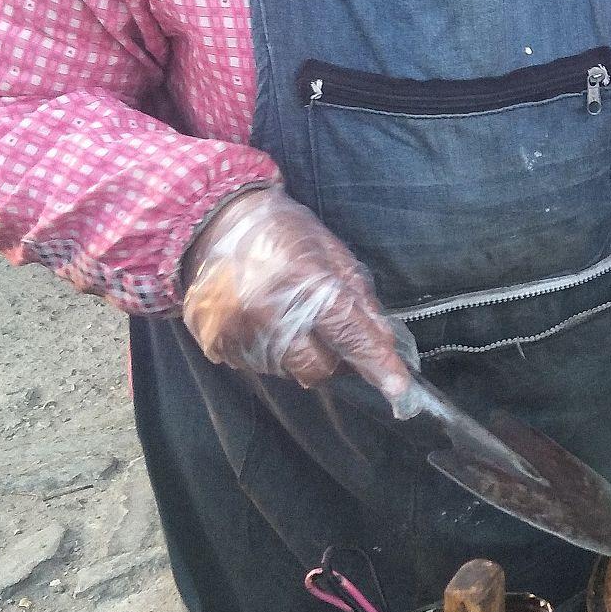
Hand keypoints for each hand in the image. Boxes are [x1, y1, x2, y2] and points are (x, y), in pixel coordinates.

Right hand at [180, 188, 411, 398]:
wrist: (211, 223)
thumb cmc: (281, 232)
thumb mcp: (331, 252)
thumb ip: (358, 299)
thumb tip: (383, 342)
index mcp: (302, 282)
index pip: (348, 335)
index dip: (376, 364)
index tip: (398, 388)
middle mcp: (267, 313)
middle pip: (317, 369)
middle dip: (331, 359)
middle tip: (327, 333)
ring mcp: (236, 332)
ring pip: (287, 371)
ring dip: (298, 354)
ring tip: (287, 317)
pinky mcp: (214, 343)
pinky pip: (256, 365)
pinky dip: (268, 350)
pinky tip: (262, 321)